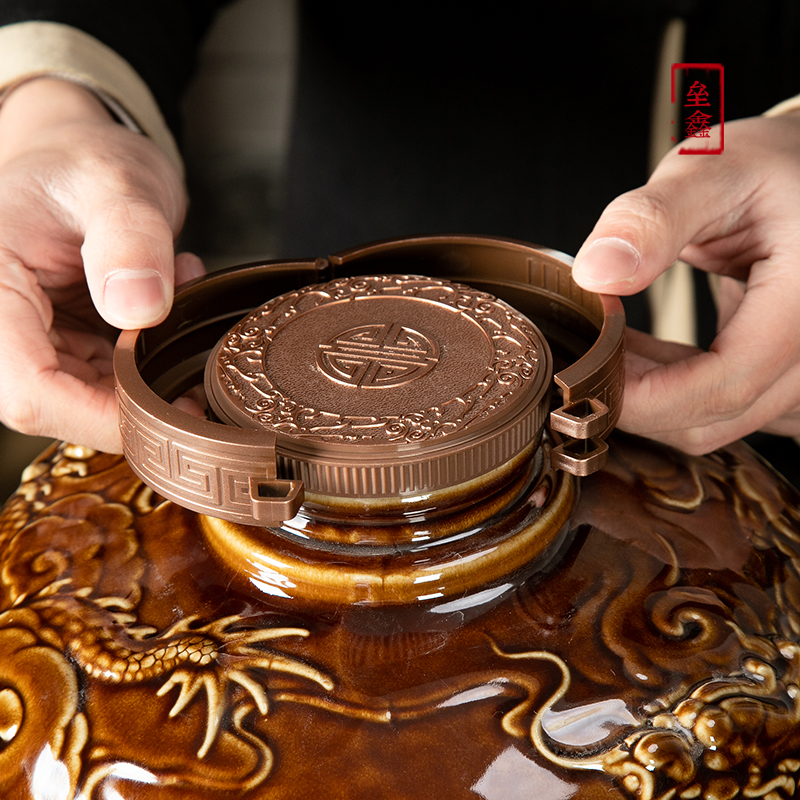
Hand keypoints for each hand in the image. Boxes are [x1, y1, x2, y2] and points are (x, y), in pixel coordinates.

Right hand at [0, 78, 202, 452]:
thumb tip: (140, 308)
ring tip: (174, 305)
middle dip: (134, 402)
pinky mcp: (63, 346)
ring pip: (88, 401)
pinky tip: (166, 309)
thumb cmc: (87, 162)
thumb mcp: (114, 182)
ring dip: (147, 374)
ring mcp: (33, 340)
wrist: (84, 161)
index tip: (168, 409)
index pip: (29, 391)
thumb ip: (129, 238)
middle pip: (59, 407)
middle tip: (195, 370)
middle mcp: (2, 325)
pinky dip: (148, 359)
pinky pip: (106, 379)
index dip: (99, 416)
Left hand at [572, 114, 799, 453]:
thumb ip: (652, 219)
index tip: (584, 369)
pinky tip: (645, 354)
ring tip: (615, 342)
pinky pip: (724, 411)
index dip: (642, 395)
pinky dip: (677, 392)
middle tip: (589, 349)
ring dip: (653, 396)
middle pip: (714, 419)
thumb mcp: (712, 170)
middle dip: (636, 397)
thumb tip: (595, 272)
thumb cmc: (771, 168)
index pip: (723, 386)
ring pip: (716, 423)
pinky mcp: (789, 380)